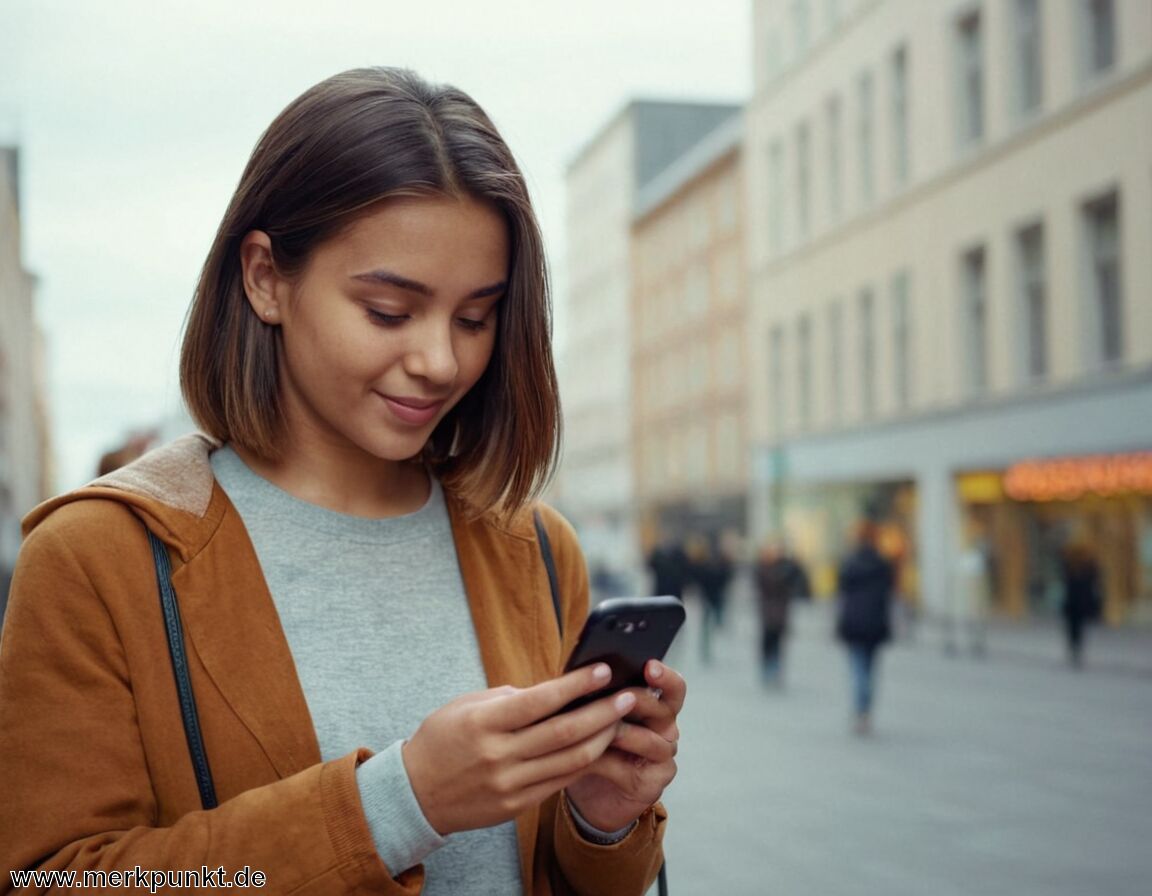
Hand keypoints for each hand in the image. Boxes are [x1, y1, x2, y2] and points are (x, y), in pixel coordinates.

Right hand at [402, 663, 638, 834]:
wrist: (416, 794)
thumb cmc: (442, 739)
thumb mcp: (467, 706)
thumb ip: (509, 698)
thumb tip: (553, 690)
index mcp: (484, 723)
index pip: (542, 700)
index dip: (577, 685)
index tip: (604, 671)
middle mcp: (499, 755)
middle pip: (565, 732)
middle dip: (603, 712)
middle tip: (627, 696)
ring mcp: (510, 784)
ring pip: (571, 761)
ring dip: (602, 739)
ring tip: (620, 720)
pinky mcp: (516, 805)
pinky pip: (560, 782)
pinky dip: (583, 762)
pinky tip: (598, 747)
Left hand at [565, 660, 685, 831]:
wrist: (587, 795)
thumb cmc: (591, 745)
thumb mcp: (593, 715)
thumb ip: (597, 695)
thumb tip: (580, 671)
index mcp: (656, 707)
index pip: (673, 687)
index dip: (665, 676)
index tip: (649, 665)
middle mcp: (666, 731)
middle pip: (665, 709)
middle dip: (641, 700)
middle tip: (621, 696)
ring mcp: (662, 759)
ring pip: (651, 740)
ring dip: (624, 732)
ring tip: (601, 727)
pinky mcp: (651, 785)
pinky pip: (631, 769)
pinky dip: (608, 760)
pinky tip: (588, 756)